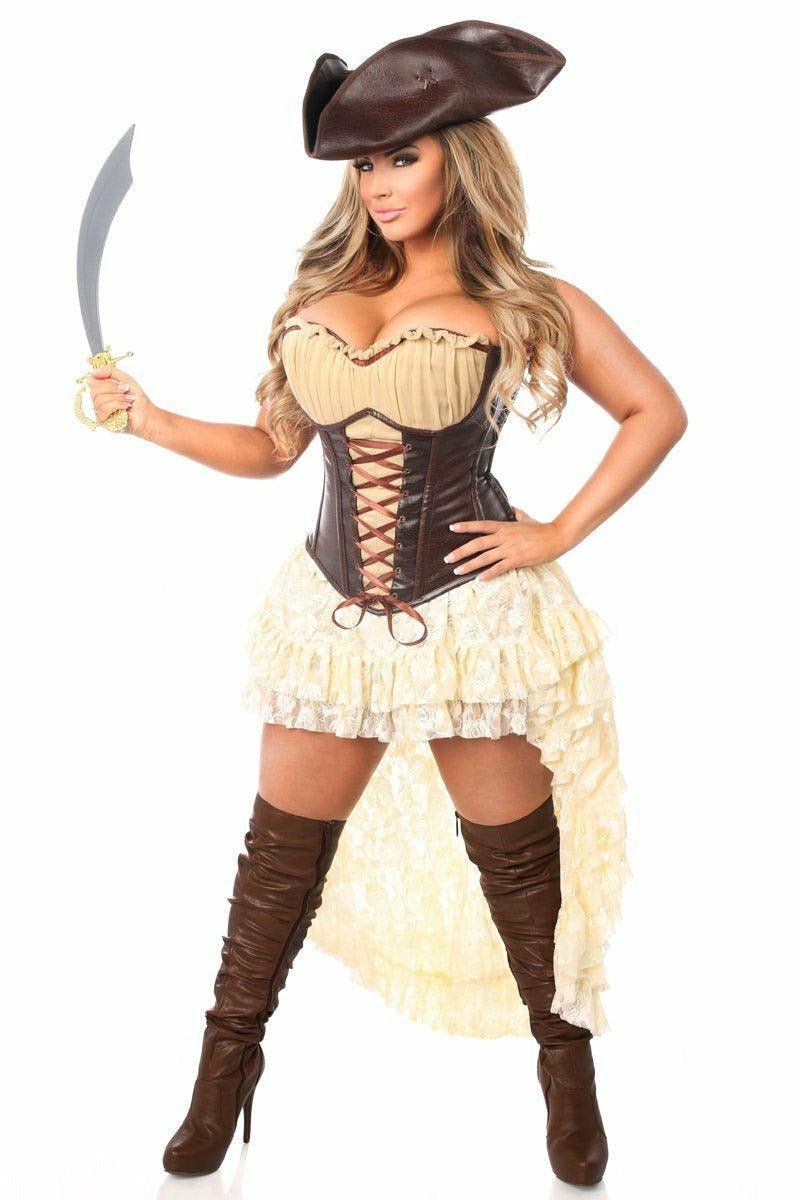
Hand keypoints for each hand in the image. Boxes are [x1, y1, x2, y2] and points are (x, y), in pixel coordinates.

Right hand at [87, 364, 159, 438]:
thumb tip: (93, 372)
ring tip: (129, 399)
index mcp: (102, 389)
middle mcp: (98, 399)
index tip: (117, 381)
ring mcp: (100, 411)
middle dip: (113, 388)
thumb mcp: (125, 379)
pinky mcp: (104, 421)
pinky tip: (126, 407)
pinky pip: (104, 409)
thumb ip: (109, 371)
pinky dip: (117, 405)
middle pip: (94, 390)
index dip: (103, 379)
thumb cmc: (137, 398)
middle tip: (126, 390)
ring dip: (118, 397)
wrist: (147, 414)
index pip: (91, 381)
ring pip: (99, 400)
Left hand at [444, 507, 568, 581]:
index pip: (481, 525)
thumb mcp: (526, 518)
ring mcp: (510, 549)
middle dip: (461, 551)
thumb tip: (512, 507)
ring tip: (457, 571)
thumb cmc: (541, 528)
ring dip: (470, 564)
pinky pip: (499, 568)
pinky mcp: (517, 559)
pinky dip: (488, 574)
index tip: (452, 528)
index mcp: (504, 527)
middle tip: (447, 558)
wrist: (555, 537)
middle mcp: (504, 537)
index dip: (466, 526)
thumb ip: (517, 513)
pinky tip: (479, 579)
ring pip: (485, 557)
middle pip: (478, 543)